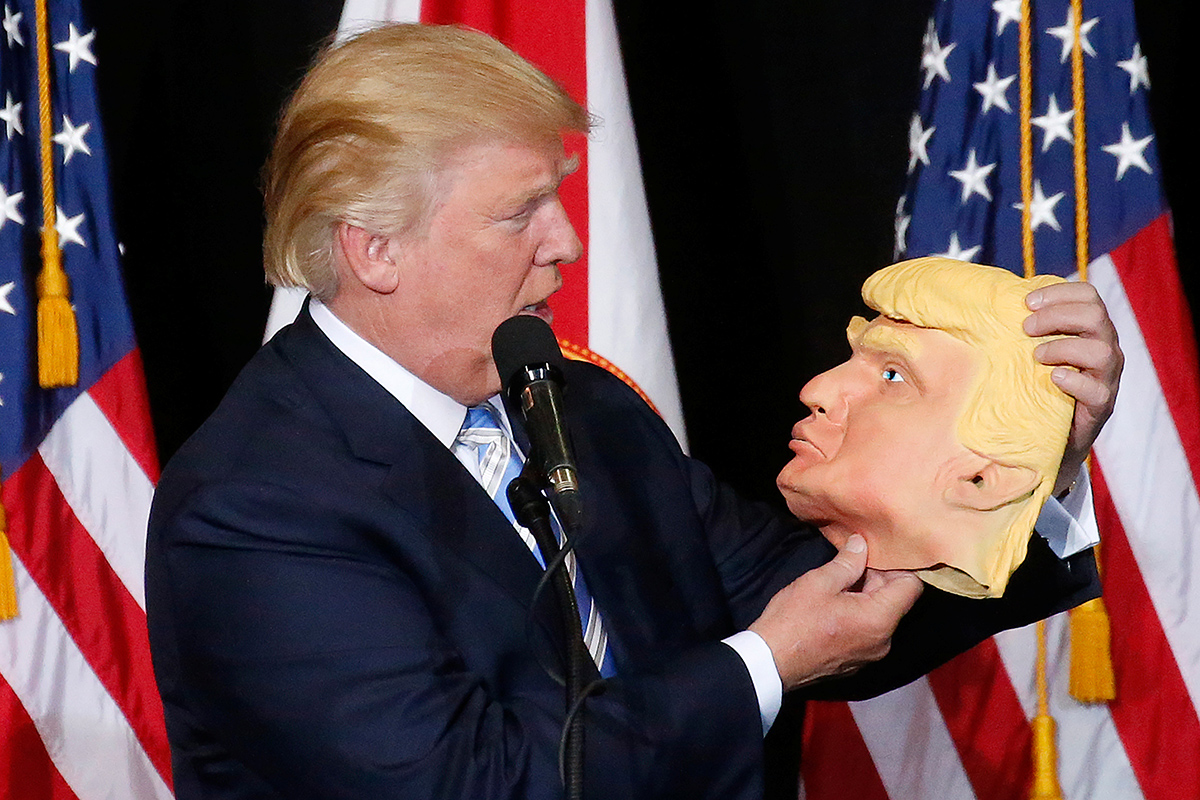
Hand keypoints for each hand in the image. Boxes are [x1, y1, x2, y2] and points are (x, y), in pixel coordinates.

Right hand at [748, 534, 922, 690]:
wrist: (771, 663)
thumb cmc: (794, 620)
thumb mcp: (820, 582)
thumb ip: (848, 561)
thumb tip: (862, 544)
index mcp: (880, 619)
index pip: (912, 586)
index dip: (898, 565)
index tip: (875, 554)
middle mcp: (884, 640)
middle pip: (897, 601)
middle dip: (878, 580)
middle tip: (849, 566)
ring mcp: (871, 655)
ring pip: (881, 616)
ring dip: (866, 598)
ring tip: (837, 586)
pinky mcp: (857, 663)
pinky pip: (869, 632)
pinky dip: (859, 616)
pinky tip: (833, 609)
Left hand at [1024, 281, 1122, 494]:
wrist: (1050, 437)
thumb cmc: (1035, 385)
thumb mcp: (1029, 350)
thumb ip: (1020, 327)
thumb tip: (979, 301)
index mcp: (1090, 329)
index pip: (1088, 296)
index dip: (1059, 292)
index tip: (1027, 302)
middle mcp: (1105, 348)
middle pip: (1096, 315)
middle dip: (1057, 316)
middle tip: (1026, 327)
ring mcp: (1106, 378)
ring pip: (1101, 351)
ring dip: (1064, 347)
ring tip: (1036, 356)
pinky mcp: (1101, 407)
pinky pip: (1097, 391)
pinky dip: (1074, 381)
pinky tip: (1053, 378)